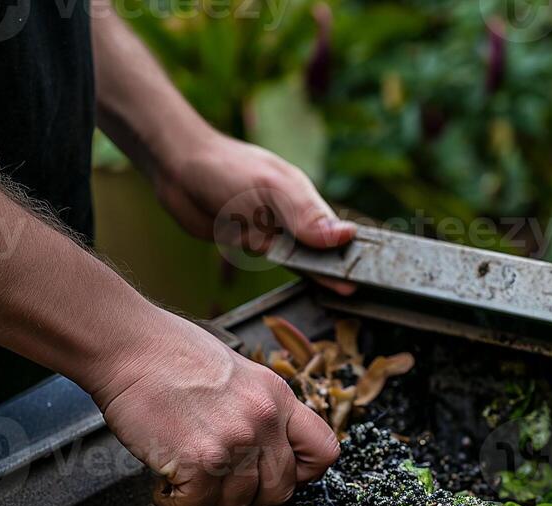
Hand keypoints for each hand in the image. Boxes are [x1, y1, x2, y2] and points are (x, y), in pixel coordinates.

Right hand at [88, 307, 339, 505]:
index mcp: (278, 398)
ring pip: (238, 504)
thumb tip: (261, 454)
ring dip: (210, 500)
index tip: (279, 476)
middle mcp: (264, 421)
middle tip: (222, 486)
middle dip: (251, 497)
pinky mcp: (200, 461)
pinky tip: (167, 484)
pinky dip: (177, 503)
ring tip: (188, 479)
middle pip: (280, 490)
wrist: (129, 346)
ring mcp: (234, 442)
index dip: (302, 474)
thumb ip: (258, 411)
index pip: (323, 452)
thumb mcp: (238, 372)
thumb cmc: (171, 354)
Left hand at [154, 133, 355, 290]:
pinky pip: (275, 260)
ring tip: (346, 291)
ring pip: (300, 257)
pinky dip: (290, 268)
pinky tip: (311, 282)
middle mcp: (291, 215)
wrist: (178, 172)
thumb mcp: (271, 190)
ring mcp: (271, 229)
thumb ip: (305, 216)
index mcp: (303, 197)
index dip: (352, 249)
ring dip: (317, 272)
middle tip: (360, 290)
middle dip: (338, 266)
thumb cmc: (225, 169)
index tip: (373, 271)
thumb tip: (346, 236)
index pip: (335, 229)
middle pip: (320, 247)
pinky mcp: (251, 241)